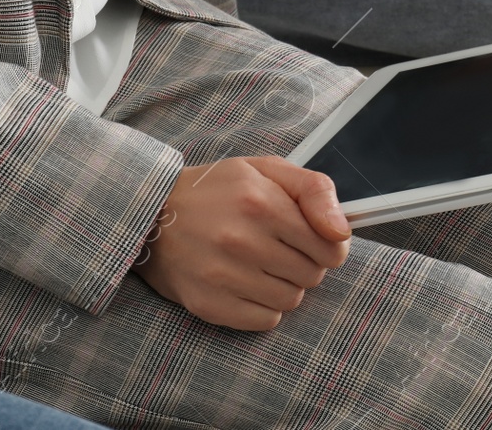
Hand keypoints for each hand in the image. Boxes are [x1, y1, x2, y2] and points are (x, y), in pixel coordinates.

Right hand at [133, 156, 351, 330]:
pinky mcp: (208, 305)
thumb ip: (314, 190)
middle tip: (278, 247)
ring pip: (291, 299)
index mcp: (260, 202)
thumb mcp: (266, 170)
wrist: (150, 215)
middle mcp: (241, 240)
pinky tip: (244, 283)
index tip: (314, 240)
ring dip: (284, 285)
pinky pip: (266, 321)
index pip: (329, 246)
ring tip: (259, 264)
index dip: (328, 245)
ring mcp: (222, 276)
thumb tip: (341, 233)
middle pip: (312, 275)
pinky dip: (263, 306)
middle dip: (304, 263)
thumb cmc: (217, 191)